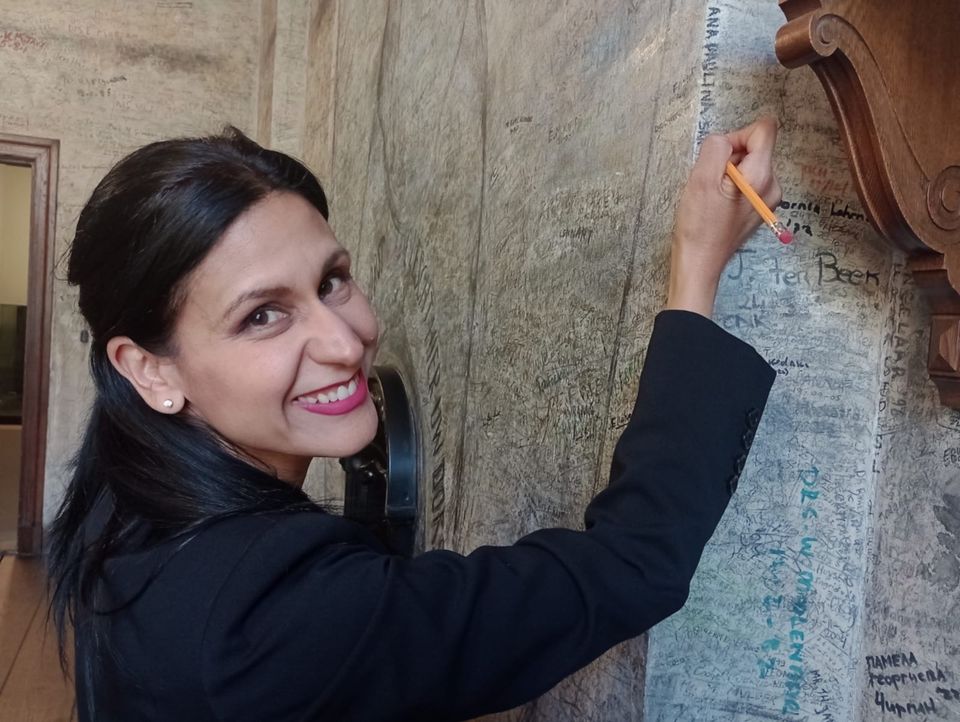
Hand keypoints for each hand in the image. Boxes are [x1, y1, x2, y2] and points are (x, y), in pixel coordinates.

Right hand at [666, 116, 781, 316]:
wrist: (700, 263)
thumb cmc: (699, 225)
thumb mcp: (701, 179)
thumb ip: (716, 147)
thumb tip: (725, 140)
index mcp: (762, 176)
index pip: (764, 130)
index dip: (737, 136)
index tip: (720, 159)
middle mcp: (773, 186)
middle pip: (756, 148)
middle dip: (730, 158)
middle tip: (711, 184)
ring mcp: (768, 199)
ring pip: (749, 165)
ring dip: (727, 174)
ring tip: (713, 197)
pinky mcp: (759, 208)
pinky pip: (747, 182)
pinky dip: (730, 187)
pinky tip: (717, 205)